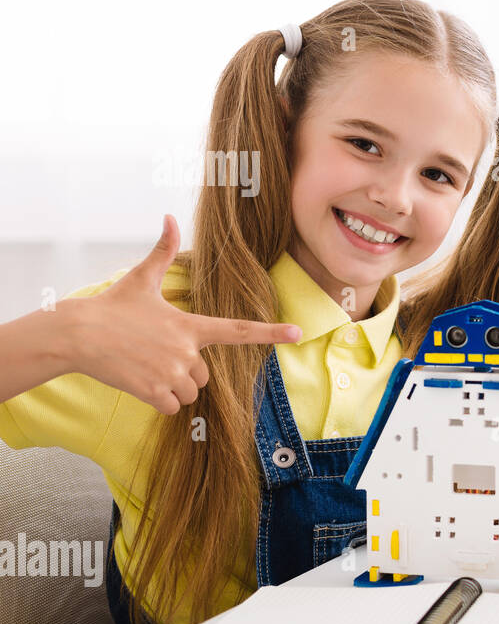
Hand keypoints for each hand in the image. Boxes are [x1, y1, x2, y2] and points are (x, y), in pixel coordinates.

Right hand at [63, 215, 301, 413]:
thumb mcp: (140, 278)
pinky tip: (141, 383)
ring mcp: (171, 372)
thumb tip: (168, 216)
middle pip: (205, 374)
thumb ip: (162, 251)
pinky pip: (173, 408)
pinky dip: (161, 401)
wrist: (76, 334)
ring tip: (146, 366)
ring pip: (190, 392)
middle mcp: (186, 351)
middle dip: (187, 371)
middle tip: (157, 355)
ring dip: (174, 387)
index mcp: (190, 324)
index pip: (239, 329)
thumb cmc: (111, 307)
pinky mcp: (153, 391)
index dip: (270, 332)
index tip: (298, 333)